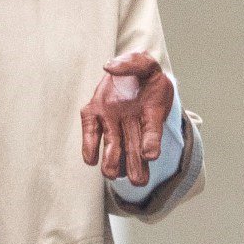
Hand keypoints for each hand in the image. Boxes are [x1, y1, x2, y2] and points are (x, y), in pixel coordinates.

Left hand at [80, 52, 173, 186]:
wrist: (127, 72)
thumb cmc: (142, 73)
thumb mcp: (145, 62)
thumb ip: (133, 63)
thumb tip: (110, 67)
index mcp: (150, 113)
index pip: (153, 132)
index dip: (152, 143)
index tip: (151, 155)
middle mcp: (131, 124)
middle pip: (135, 150)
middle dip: (136, 167)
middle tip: (138, 181)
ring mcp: (112, 123)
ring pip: (114, 149)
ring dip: (113, 163)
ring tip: (112, 173)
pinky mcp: (93, 116)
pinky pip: (91, 134)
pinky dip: (90, 148)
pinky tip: (91, 159)